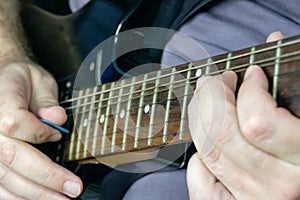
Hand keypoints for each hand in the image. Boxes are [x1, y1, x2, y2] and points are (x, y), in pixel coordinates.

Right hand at [0, 60, 82, 198]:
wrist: (2, 80)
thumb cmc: (20, 80)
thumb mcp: (38, 79)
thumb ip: (47, 100)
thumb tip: (57, 120)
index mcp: (0, 103)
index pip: (16, 123)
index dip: (40, 132)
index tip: (57, 135)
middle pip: (12, 157)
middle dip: (46, 177)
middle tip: (72, 190)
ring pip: (4, 177)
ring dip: (34, 193)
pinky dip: (16, 196)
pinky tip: (36, 199)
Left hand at [186, 32, 299, 198]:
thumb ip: (290, 85)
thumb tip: (271, 40)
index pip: (258, 122)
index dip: (249, 90)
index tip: (250, 74)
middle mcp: (275, 186)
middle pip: (221, 133)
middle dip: (211, 95)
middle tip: (216, 80)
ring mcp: (248, 199)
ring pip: (206, 149)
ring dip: (199, 116)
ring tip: (207, 101)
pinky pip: (198, 174)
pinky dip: (198, 153)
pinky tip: (211, 142)